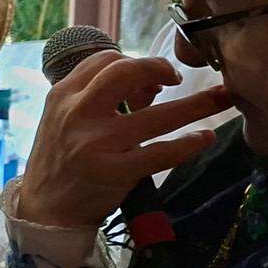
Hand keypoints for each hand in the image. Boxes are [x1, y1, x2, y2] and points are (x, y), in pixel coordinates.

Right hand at [13, 50, 231, 228]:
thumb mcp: (69, 120)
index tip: (156, 74)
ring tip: (222, 98)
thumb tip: (153, 83)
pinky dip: (188, 144)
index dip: (136, 61)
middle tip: (179, 77)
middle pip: (124, 72)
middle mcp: (78, 112)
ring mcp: (97, 142)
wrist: (45, 208)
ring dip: (195, 105)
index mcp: (63, 95)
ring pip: (155, 115)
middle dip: (159, 68)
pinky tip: (204, 138)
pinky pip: (160, 154)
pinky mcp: (114, 172)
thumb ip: (106, 99)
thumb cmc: (61, 160)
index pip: (104, 59)